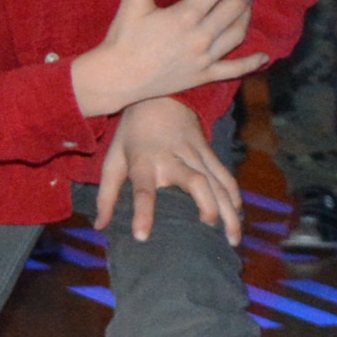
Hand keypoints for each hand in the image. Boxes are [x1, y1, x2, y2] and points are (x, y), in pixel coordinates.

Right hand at [79, 0, 267, 110]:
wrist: (117, 78)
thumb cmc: (123, 37)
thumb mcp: (133, 1)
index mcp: (186, 14)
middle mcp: (201, 36)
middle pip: (235, 5)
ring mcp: (205, 58)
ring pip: (238, 33)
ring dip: (249, 14)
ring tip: (252, 1)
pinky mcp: (203, 76)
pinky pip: (234, 70)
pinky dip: (251, 64)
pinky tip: (264, 56)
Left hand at [93, 94, 239, 244]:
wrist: (160, 97)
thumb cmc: (133, 133)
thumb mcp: (113, 160)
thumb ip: (106, 195)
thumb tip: (100, 227)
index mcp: (144, 162)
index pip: (143, 190)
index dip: (142, 213)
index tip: (142, 236)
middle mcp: (173, 158)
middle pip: (195, 182)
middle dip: (207, 206)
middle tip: (209, 227)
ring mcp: (195, 154)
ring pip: (217, 182)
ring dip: (228, 209)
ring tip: (232, 238)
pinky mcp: (209, 152)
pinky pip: (225, 175)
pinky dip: (234, 195)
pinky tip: (237, 214)